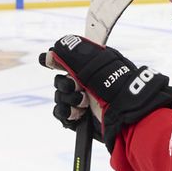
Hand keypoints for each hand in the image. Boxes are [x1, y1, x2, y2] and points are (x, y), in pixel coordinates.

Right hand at [38, 36, 171, 147]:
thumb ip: (70, 54)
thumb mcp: (93, 62)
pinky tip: (78, 113)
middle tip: (77, 87)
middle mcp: (86, 83)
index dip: (56, 60)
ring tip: (83, 103)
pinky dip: (66, 113)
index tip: (47, 60)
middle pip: (60, 81)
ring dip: (68, 100)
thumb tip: (51, 51)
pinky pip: (61, 114)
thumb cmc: (113, 86)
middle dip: (65, 84)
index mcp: (91, 67)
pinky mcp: (80, 119)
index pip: (66, 60)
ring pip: (59, 97)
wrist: (124, 114)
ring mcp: (82, 101)